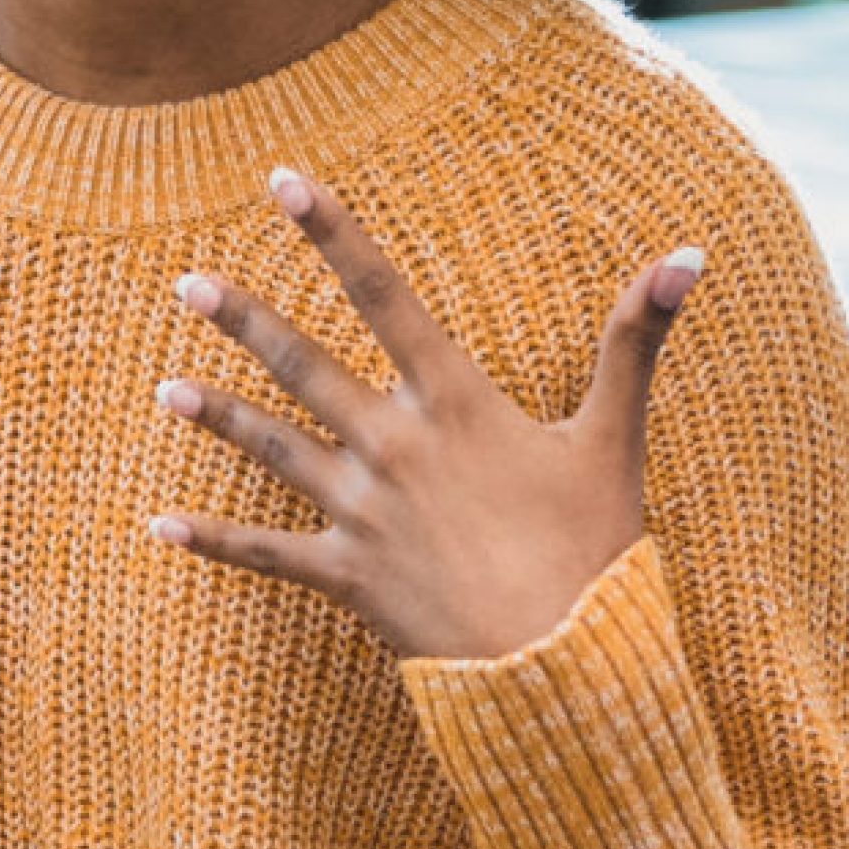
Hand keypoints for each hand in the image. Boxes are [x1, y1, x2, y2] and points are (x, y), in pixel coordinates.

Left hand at [148, 165, 697, 661]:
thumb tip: (689, 255)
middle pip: (305, 366)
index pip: (383, 295)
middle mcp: (395, 447)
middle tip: (186, 283)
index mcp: (455, 402)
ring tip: (165, 388)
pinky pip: (267, 556)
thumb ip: (637, 342)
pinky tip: (159, 527)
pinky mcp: (349, 579)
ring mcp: (364, 514)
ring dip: (218, 416)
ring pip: (273, 450)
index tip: (283, 180)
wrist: (565, 669)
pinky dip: (213, 541)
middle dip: (244, 319)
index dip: (333, 232)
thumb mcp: (615, 439)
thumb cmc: (596, 551)